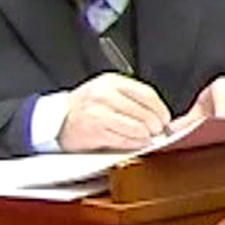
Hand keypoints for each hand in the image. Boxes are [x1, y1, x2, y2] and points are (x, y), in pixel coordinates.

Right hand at [56, 72, 171, 150]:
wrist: (58, 120)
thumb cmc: (87, 106)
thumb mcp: (108, 92)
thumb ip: (132, 98)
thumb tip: (161, 115)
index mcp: (111, 82)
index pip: (147, 94)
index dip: (161, 109)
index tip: (166, 118)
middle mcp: (104, 95)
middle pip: (144, 113)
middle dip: (156, 125)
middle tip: (157, 131)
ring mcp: (98, 113)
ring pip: (137, 128)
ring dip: (146, 136)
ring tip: (145, 137)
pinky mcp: (95, 131)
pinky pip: (125, 140)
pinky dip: (135, 143)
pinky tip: (135, 142)